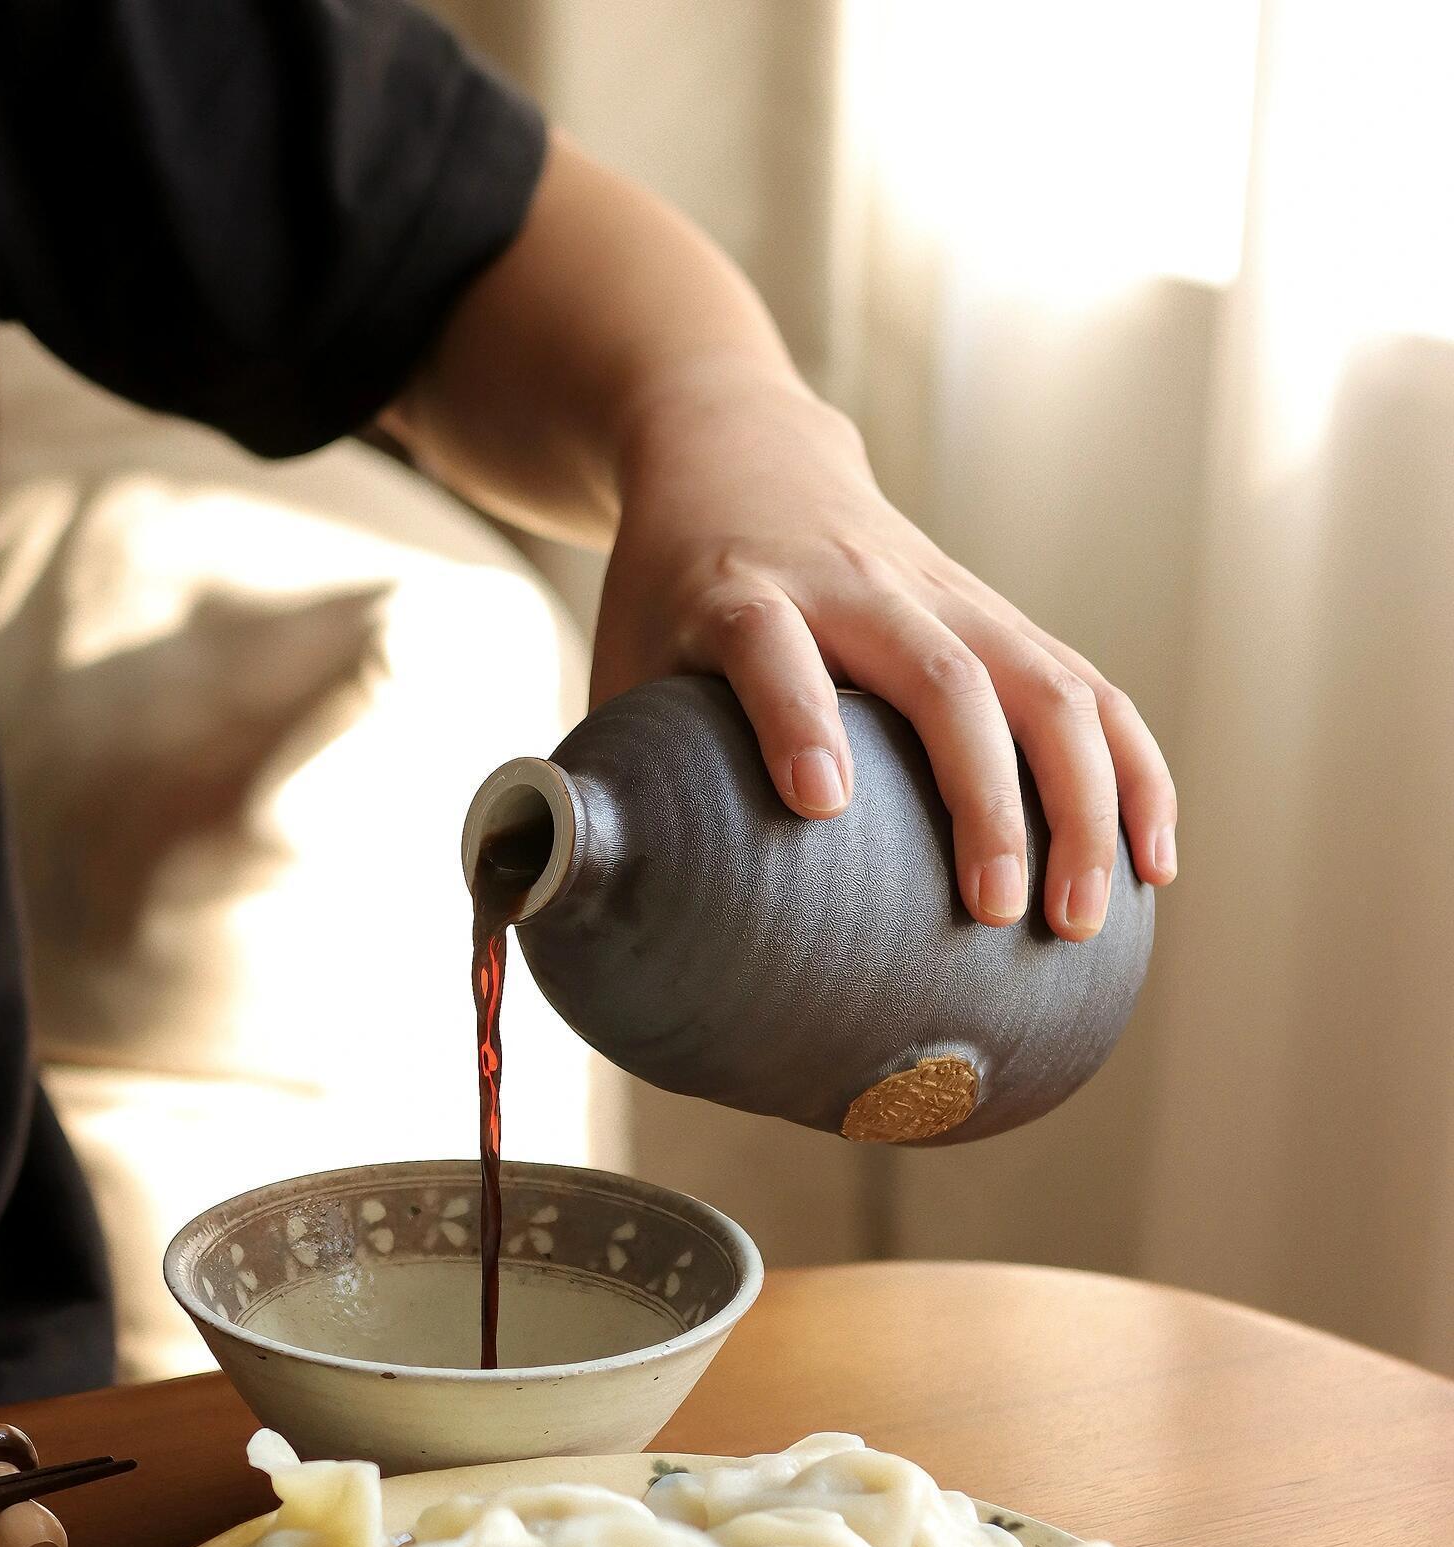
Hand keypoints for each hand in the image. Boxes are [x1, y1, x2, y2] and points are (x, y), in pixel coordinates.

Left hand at [594, 359, 1176, 937]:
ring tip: (1084, 916)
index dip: (795, 714)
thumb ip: (603, 778)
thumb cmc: (668, 593)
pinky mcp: (999, 617)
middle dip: (982, 794)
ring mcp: (947, 596)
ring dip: (1081, 800)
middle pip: (939, 674)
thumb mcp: (618, 664)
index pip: (770, 644)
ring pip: (1041, 680)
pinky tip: (1155, 863)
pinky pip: (1088, 689)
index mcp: (741, 593)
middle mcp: (857, 587)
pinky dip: (1132, 772)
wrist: (740, 445)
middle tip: (994, 911)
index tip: (819, 802)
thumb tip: (574, 918)